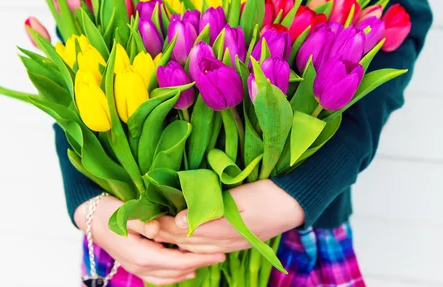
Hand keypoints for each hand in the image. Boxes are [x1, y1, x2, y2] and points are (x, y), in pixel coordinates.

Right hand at [75, 195, 224, 285]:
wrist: (90, 219)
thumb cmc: (109, 212)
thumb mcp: (126, 212)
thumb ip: (142, 221)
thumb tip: (157, 229)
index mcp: (142, 255)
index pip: (178, 262)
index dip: (200, 259)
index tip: (219, 253)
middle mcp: (140, 266)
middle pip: (177, 272)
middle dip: (200, 264)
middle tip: (220, 255)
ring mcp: (137, 269)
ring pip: (169, 278)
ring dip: (188, 271)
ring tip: (207, 260)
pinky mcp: (136, 266)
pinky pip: (160, 277)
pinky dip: (175, 274)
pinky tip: (186, 267)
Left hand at [154, 180, 304, 253]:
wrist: (295, 204)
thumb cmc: (268, 193)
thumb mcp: (240, 196)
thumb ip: (210, 207)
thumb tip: (181, 216)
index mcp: (222, 227)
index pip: (185, 229)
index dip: (166, 224)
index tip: (149, 216)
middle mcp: (225, 241)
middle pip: (188, 241)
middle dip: (167, 234)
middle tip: (148, 225)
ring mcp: (232, 244)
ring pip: (197, 248)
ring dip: (177, 241)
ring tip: (160, 232)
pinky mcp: (237, 242)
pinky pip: (209, 249)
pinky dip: (193, 246)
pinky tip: (186, 241)